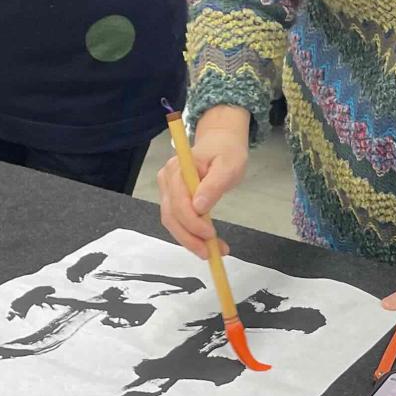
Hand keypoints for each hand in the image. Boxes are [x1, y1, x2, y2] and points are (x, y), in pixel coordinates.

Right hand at [156, 105, 249, 252]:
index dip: (192, 222)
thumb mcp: (229, 166)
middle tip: (211, 253)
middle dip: (190, 238)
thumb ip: (214, 185)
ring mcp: (167, 188)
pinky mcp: (171, 197)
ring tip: (212, 252)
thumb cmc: (226, 152)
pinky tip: (205, 243)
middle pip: (171, 215)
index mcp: (178, 168)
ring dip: (190, 240)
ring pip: (172, 221)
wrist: (220, 142)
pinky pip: (177, 220)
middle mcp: (167, 178)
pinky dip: (189, 234)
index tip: (211, 235)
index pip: (179, 201)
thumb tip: (199, 207)